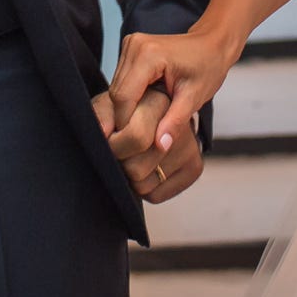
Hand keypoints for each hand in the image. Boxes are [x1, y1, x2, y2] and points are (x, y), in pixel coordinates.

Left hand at [99, 85, 203, 202]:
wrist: (153, 114)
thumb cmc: (124, 112)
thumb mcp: (108, 106)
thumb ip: (103, 116)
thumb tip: (104, 134)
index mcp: (160, 102)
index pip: (136, 138)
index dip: (114, 146)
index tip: (110, 140)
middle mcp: (181, 124)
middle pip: (136, 169)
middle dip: (121, 162)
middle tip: (121, 150)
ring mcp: (190, 148)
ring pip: (143, 185)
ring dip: (131, 176)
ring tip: (133, 156)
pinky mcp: (194, 168)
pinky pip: (155, 195)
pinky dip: (145, 187)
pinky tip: (146, 167)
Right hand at [107, 27, 236, 201]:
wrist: (211, 43)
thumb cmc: (208, 67)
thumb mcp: (194, 97)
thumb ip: (175, 122)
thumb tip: (160, 146)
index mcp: (149, 55)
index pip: (124, 97)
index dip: (127, 123)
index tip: (137, 144)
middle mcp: (134, 46)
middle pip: (117, 94)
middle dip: (125, 119)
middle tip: (140, 140)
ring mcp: (129, 46)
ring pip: (115, 89)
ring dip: (126, 110)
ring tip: (143, 125)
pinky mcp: (129, 50)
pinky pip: (120, 82)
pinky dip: (128, 99)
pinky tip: (142, 109)